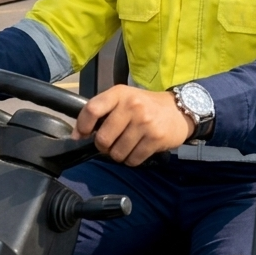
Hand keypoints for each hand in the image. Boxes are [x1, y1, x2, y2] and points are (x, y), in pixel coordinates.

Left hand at [72, 85, 193, 166]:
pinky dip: (132, 160)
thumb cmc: (145, 106)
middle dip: (104, 147)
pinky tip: (137, 150)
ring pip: (117, 153)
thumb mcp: (123, 99)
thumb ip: (101, 112)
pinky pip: (133, 160)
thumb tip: (77, 135)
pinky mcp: (155, 138)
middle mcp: (132, 106)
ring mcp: (145, 123)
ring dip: (118, 155)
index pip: (92, 109)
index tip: (82, 135)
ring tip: (126, 145)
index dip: (82, 126)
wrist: (178, 110)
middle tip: (111, 143)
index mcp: (119, 94)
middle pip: (103, 138)